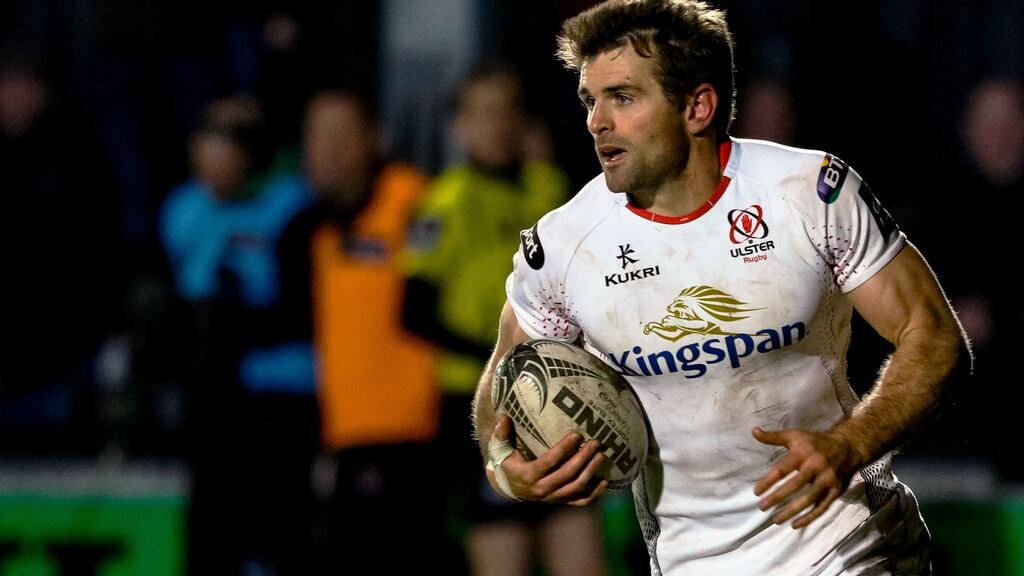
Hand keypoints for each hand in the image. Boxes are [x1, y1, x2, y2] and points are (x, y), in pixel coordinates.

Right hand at [486, 414, 608, 505]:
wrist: (509, 488)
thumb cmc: (506, 463)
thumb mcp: (499, 449)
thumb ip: (501, 434)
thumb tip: (503, 416)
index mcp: (528, 475)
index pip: (550, 461)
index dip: (564, 448)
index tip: (577, 434)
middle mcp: (542, 489)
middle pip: (567, 474)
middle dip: (583, 458)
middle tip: (595, 442)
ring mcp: (553, 497)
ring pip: (576, 487)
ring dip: (590, 472)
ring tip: (601, 456)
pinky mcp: (560, 501)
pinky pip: (580, 500)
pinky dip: (593, 493)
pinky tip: (605, 481)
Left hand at [752, 426, 857, 528]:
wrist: (848, 446)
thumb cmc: (815, 442)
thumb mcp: (795, 435)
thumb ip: (773, 437)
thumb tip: (754, 431)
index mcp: (803, 452)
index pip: (782, 469)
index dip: (768, 481)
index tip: (756, 492)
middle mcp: (816, 466)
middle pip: (794, 485)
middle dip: (777, 498)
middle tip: (762, 507)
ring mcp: (828, 479)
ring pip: (808, 499)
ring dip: (791, 511)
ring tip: (775, 520)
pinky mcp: (836, 490)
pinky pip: (822, 507)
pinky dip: (809, 518)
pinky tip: (795, 524)